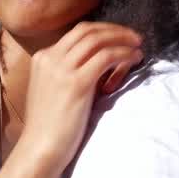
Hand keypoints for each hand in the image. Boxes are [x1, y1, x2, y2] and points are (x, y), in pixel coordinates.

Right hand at [18, 22, 142, 166]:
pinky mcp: (76, 83)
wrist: (40, 148)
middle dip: (114, 30)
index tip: (120, 37)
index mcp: (43, 58)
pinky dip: (123, 54)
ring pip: (98, 40)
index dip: (102, 32)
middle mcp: (50, 58)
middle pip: (87, 30)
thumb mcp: (55, 89)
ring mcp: (62, 69)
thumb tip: (100, 65)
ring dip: (122, 39)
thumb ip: (71, 73)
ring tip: (138, 46)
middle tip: (134, 37)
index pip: (77, 34)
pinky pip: (106, 57)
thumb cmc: (51, 125)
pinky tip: (134, 58)